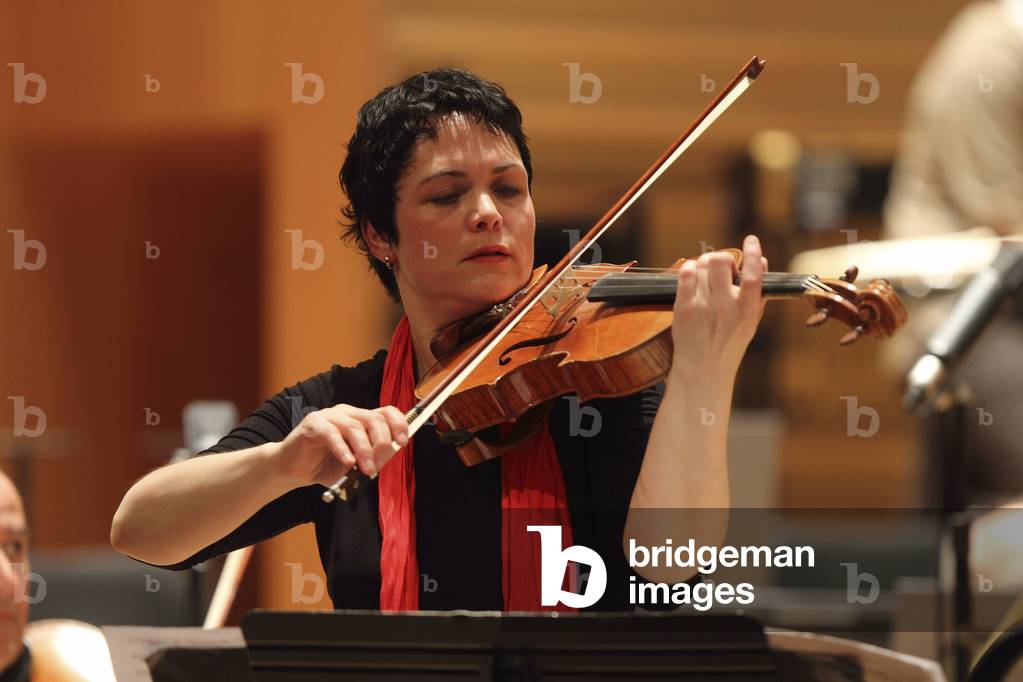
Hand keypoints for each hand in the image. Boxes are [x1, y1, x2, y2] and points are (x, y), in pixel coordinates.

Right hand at [271, 404, 408, 487]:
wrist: (293, 470)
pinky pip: (331, 432)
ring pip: (354, 426)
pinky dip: (342, 448)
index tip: (403, 442)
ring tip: (365, 470)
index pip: (386, 412)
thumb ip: (373, 457)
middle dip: (382, 442)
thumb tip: (391, 452)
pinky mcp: (312, 423)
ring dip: (364, 450)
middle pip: (374, 418)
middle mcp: (348, 413)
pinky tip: (347, 462)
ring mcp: (329, 416)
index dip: (398, 424)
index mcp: (361, 419)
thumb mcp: (356, 464)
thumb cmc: (325, 465)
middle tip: (378, 465)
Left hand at [670, 234, 765, 380]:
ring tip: (709, 277)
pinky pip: (685, 273)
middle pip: (719, 261)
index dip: (753, 253)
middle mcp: (724, 307)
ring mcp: (701, 306)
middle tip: (724, 269)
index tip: (751, 240)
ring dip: (707, 264)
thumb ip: (757, 291)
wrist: (702, 368)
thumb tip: (760, 260)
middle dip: (722, 258)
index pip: (753, 276)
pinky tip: (695, 279)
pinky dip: (691, 269)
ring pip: (701, 264)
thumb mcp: (751, 320)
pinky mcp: (682, 307)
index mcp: (747, 311)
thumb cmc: (730, 342)